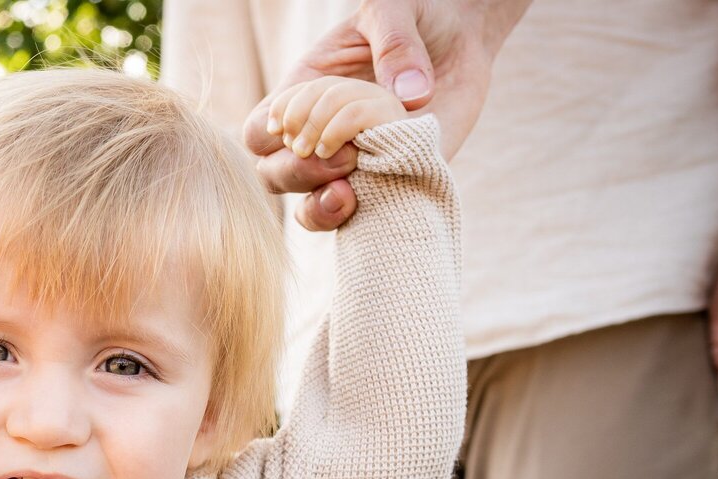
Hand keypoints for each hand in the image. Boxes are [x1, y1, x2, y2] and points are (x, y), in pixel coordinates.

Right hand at [245, 0, 530, 230]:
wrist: (458, 33)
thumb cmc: (413, 14)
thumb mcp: (393, 11)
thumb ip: (395, 44)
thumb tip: (412, 97)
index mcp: (303, 95)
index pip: (258, 132)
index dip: (268, 138)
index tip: (297, 129)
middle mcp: (319, 136)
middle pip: (274, 175)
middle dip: (299, 172)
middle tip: (343, 155)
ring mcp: (353, 164)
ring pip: (309, 207)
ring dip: (320, 205)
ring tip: (349, 188)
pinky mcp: (393, 180)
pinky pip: (362, 217)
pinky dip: (357, 218)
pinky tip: (372, 202)